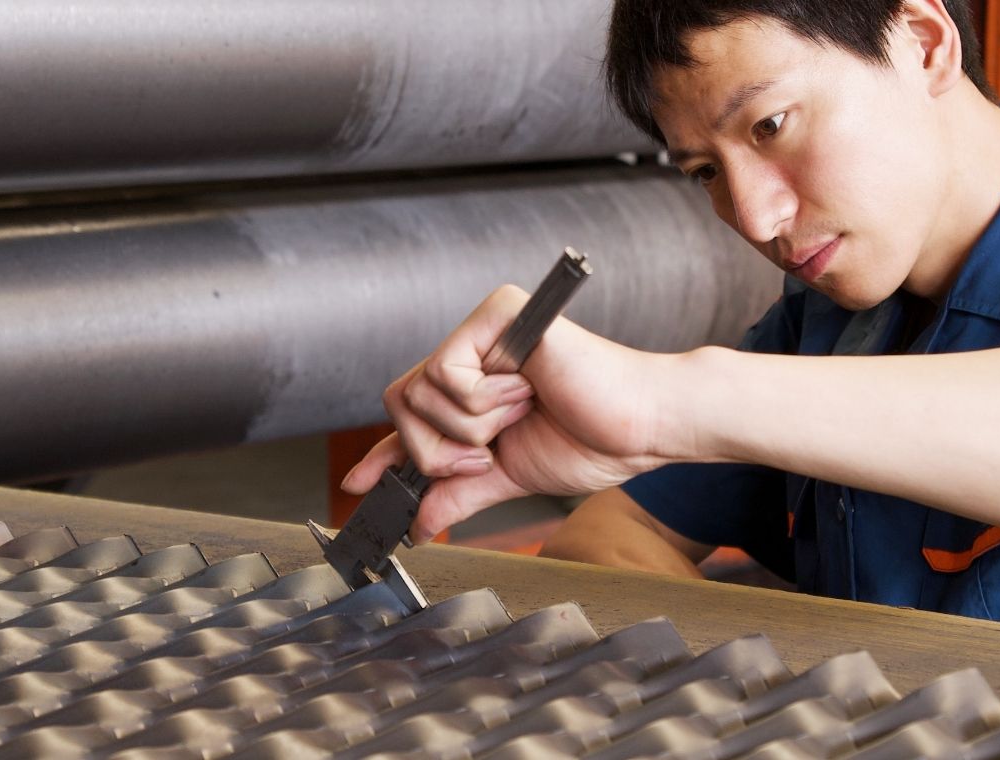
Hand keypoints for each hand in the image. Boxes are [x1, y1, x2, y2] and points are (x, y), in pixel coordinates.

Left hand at [341, 285, 679, 542]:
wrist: (642, 428)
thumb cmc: (595, 439)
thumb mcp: (510, 477)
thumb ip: (460, 495)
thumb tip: (418, 523)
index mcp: (477, 386)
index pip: (412, 415)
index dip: (382, 452)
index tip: (357, 484)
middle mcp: (474, 350)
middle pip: (401, 404)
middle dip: (438, 450)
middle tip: (487, 452)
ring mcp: (483, 329)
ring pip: (418, 393)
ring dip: (469, 428)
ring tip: (519, 413)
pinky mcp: (497, 314)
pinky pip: (444, 372)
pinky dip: (480, 402)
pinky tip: (522, 391)